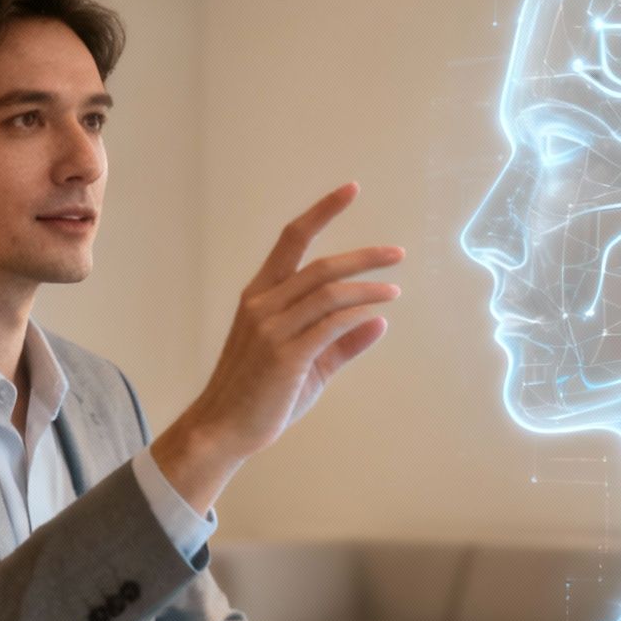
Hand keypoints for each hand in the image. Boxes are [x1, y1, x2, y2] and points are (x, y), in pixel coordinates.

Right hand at [151, 183, 402, 511]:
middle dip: (363, 256)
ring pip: (328, 293)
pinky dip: (357, 316)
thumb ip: (340, 341)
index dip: (322, 212)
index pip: (291, 240)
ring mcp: (271, 329)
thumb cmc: (261, 397)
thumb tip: (379, 321)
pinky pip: (330, 325)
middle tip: (397, 254)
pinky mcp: (284, 355)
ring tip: (393, 292)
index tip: (351, 190)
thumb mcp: (306, 364)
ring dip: (366, 289)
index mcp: (260, 296)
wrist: (224, 430)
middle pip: (320, 265)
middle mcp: (262, 304)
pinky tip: (376, 317)